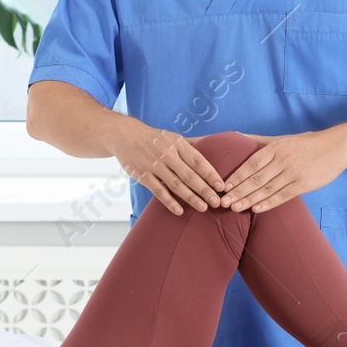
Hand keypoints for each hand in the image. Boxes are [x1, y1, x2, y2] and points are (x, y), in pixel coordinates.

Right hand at [108, 120, 227, 214]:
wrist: (124, 135)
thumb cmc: (154, 137)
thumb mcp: (173, 136)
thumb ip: (193, 143)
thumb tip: (215, 143)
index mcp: (177, 143)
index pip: (198, 160)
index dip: (211, 174)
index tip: (222, 186)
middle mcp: (167, 154)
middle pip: (189, 175)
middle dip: (205, 190)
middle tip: (217, 202)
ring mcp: (154, 165)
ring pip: (176, 185)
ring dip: (191, 197)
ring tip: (203, 207)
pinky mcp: (143, 175)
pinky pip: (158, 191)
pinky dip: (169, 201)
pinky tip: (179, 210)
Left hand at [218, 131, 346, 212]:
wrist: (337, 147)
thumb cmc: (307, 143)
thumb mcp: (282, 138)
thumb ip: (259, 140)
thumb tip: (237, 136)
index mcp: (275, 148)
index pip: (250, 164)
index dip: (236, 177)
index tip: (223, 187)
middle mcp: (283, 160)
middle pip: (255, 179)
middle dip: (237, 192)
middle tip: (222, 202)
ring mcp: (293, 172)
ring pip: (266, 189)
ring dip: (249, 200)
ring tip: (234, 208)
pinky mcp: (304, 184)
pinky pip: (282, 196)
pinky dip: (268, 203)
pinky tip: (256, 209)